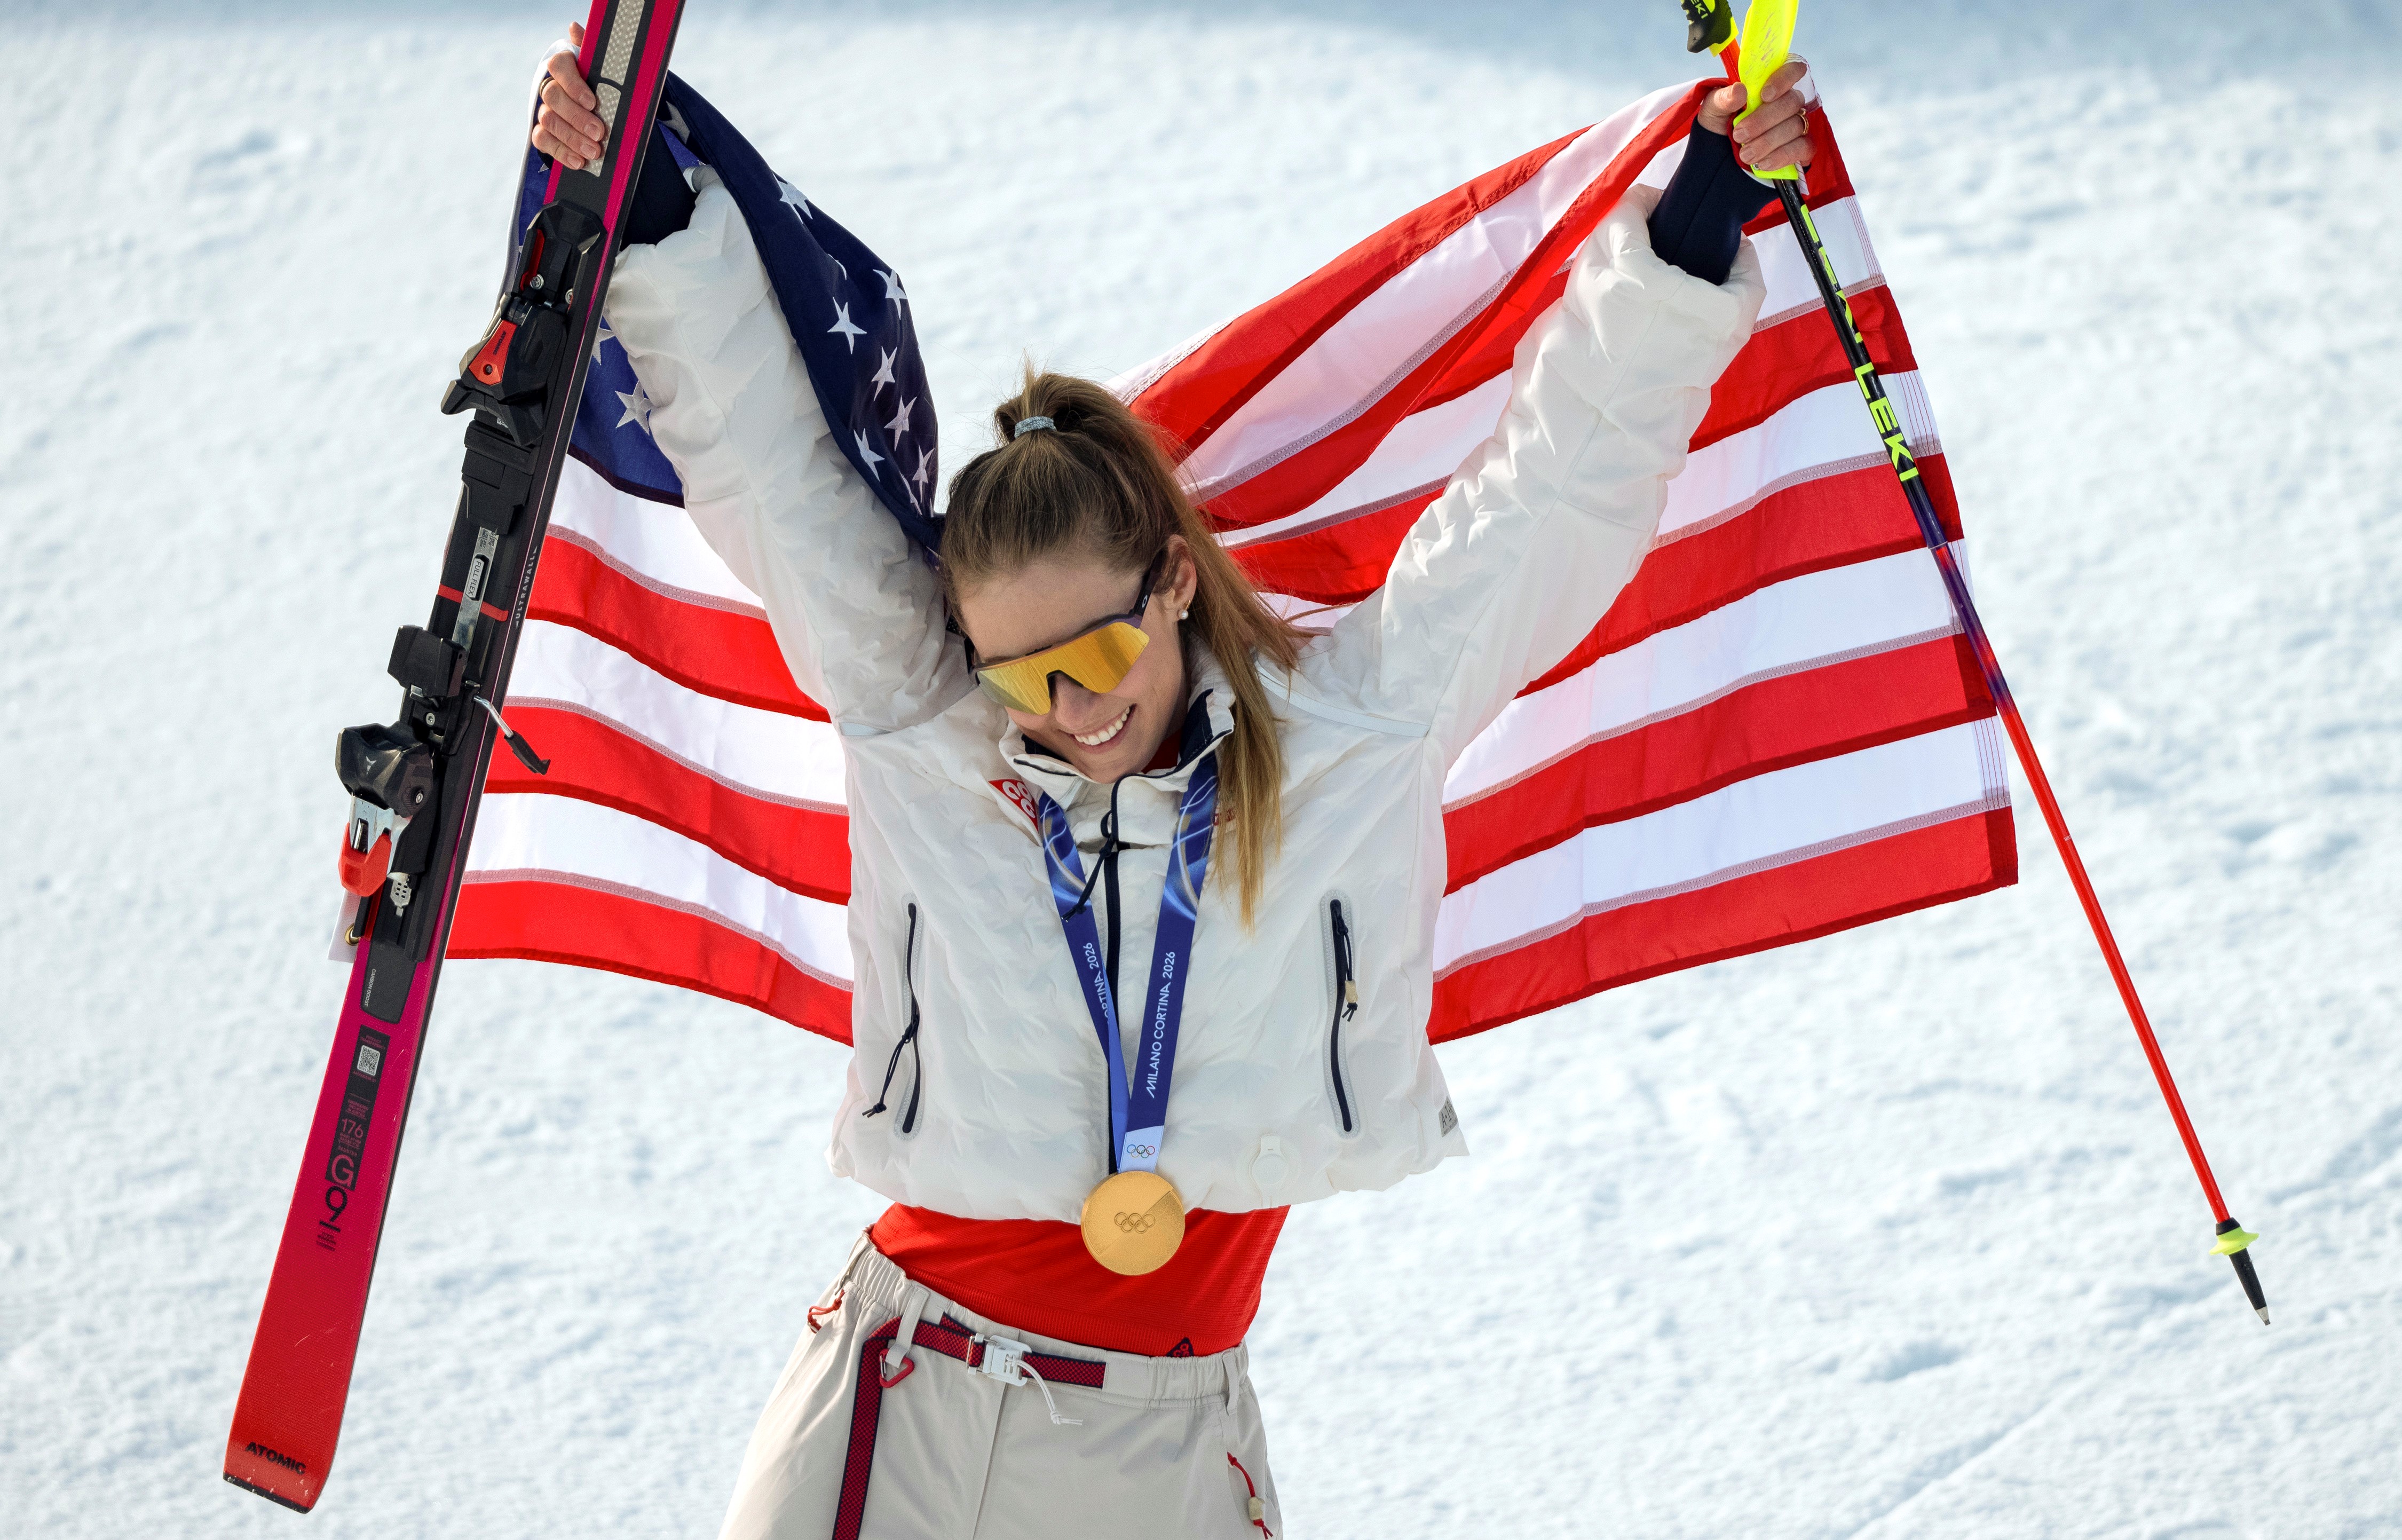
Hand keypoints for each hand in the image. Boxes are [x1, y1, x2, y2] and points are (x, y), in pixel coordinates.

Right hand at [531, 22, 605, 169]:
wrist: (606, 115)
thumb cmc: (606, 88)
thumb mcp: (608, 71)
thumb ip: (595, 52)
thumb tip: (574, 28)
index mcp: (565, 66)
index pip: (559, 66)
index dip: (574, 84)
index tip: (593, 102)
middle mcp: (551, 86)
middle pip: (553, 97)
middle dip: (577, 117)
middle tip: (600, 132)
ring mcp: (544, 109)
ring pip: (548, 120)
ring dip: (572, 138)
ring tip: (595, 151)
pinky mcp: (542, 131)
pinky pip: (543, 141)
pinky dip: (561, 152)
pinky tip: (579, 161)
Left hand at [1695, 58, 1813, 173]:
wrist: (1720, 156)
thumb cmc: (1722, 125)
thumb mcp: (1713, 110)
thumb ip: (1724, 98)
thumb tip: (1739, 90)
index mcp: (1770, 85)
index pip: (1791, 68)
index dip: (1784, 78)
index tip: (1765, 95)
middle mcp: (1787, 102)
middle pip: (1791, 102)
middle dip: (1763, 120)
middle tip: (1739, 135)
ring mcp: (1797, 124)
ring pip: (1795, 126)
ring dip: (1767, 142)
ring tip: (1745, 154)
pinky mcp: (1801, 147)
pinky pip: (1802, 148)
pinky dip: (1781, 156)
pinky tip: (1763, 163)